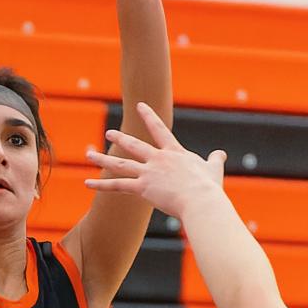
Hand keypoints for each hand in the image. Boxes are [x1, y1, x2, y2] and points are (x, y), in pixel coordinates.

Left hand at [85, 101, 224, 218]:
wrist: (201, 200)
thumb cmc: (209, 188)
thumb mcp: (214, 170)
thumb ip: (215, 160)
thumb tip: (220, 154)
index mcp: (174, 153)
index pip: (159, 130)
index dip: (149, 116)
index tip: (139, 106)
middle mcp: (158, 159)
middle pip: (134, 145)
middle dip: (121, 138)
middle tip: (109, 132)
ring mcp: (148, 173)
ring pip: (120, 164)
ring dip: (103, 159)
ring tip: (89, 154)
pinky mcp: (142, 188)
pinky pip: (117, 186)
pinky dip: (101, 184)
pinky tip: (87, 182)